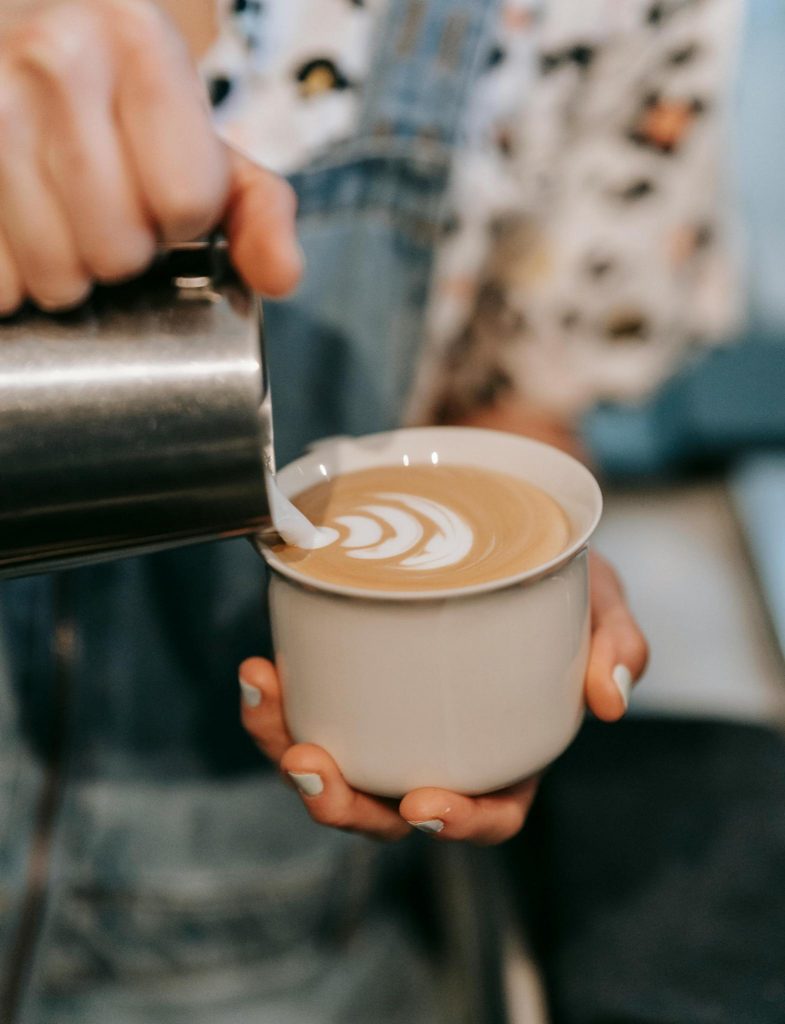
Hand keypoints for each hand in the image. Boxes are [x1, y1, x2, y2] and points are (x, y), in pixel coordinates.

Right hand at [0, 0, 300, 313]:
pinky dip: (15, 280)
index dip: (184, 219)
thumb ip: (260, 211)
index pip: (186, 200)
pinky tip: (24, 230)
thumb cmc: (127, 109)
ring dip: (70, 273)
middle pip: (119, 249)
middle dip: (125, 252)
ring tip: (67, 221)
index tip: (166, 196)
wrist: (33, 49)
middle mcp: (53, 56)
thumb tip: (281, 276)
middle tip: (111, 213)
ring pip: (56, 274)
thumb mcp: (206, 144)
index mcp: (138, 39)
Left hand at [238, 570, 645, 844]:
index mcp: (509, 752)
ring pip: (336, 767)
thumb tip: (611, 700)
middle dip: (341, 802)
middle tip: (311, 763)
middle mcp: (444, 747)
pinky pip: (311, 709)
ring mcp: (393, 720)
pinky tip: (262, 670)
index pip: (490, 812)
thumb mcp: (601, 602)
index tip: (423, 804)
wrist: (508, 531)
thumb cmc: (559, 580)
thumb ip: (618, 644)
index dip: (458, 825)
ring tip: (266, 697)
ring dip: (287, 748)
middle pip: (388, 809)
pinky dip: (279, 702)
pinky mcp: (354, 682)